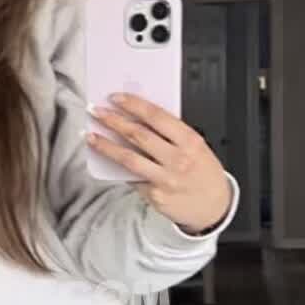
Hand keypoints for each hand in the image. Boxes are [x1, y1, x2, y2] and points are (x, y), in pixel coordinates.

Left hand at [86, 94, 231, 233]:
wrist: (214, 207)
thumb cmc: (205, 173)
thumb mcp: (197, 146)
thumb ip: (172, 132)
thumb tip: (140, 117)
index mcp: (190, 141)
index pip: (156, 116)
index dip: (133, 104)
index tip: (116, 98)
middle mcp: (177, 159)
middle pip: (138, 135)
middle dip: (113, 120)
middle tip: (96, 111)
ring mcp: (165, 178)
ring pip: (128, 158)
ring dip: (106, 145)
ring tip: (90, 136)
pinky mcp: (154, 195)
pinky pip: (131, 177)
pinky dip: (117, 167)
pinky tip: (106, 159)